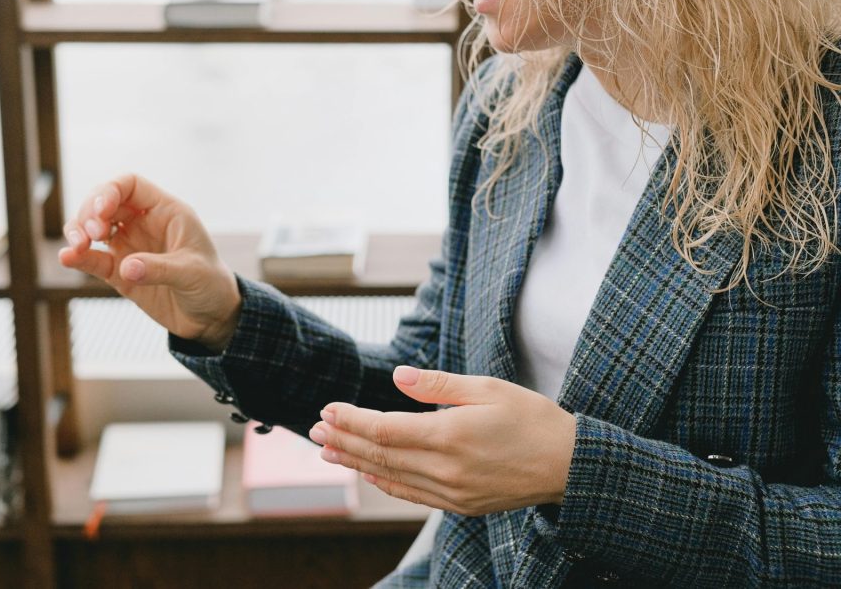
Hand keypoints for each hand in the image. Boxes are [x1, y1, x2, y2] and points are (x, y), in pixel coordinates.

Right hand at [58, 174, 240, 350]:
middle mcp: (143, 223)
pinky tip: (67, 258)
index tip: (102, 212)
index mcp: (165, 211)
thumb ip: (160, 268)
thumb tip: (126, 268)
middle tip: (91, 233)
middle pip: (104, 202)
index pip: (130, 185)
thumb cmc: (211, 285)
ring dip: (79, 232)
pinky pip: (93, 260)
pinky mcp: (119, 272)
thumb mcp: (192, 273)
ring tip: (78, 246)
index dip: (110, 191)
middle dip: (90, 212)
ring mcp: (129, 246)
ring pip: (92, 228)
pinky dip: (78, 257)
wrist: (210, 318)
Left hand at [308, 366, 575, 515]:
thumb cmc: (531, 419)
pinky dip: (385, 482)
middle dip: (343, 441)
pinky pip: (411, 495)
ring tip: (328, 452)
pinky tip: (368, 472)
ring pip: (390, 476)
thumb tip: (396, 377)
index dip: (351, 420)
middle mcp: (445, 469)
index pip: (383, 428)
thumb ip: (436, 385)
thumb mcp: (487, 388)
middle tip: (313, 431)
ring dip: (356, 462)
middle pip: (379, 454)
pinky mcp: (459, 505)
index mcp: (450, 435)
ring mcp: (451, 492)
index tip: (327, 410)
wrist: (569, 465)